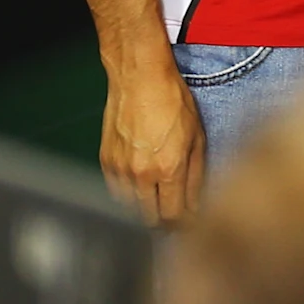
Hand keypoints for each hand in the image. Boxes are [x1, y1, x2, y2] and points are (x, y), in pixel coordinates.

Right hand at [102, 55, 204, 225]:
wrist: (140, 79)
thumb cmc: (173, 101)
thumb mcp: (197, 137)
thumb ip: (196, 175)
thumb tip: (197, 202)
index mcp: (168, 169)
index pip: (175, 215)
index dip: (185, 224)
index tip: (193, 224)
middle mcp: (141, 174)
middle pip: (151, 218)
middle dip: (166, 222)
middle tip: (178, 219)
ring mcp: (120, 169)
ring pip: (132, 208)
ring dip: (147, 210)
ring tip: (161, 204)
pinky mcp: (105, 162)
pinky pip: (116, 191)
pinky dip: (130, 196)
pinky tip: (142, 189)